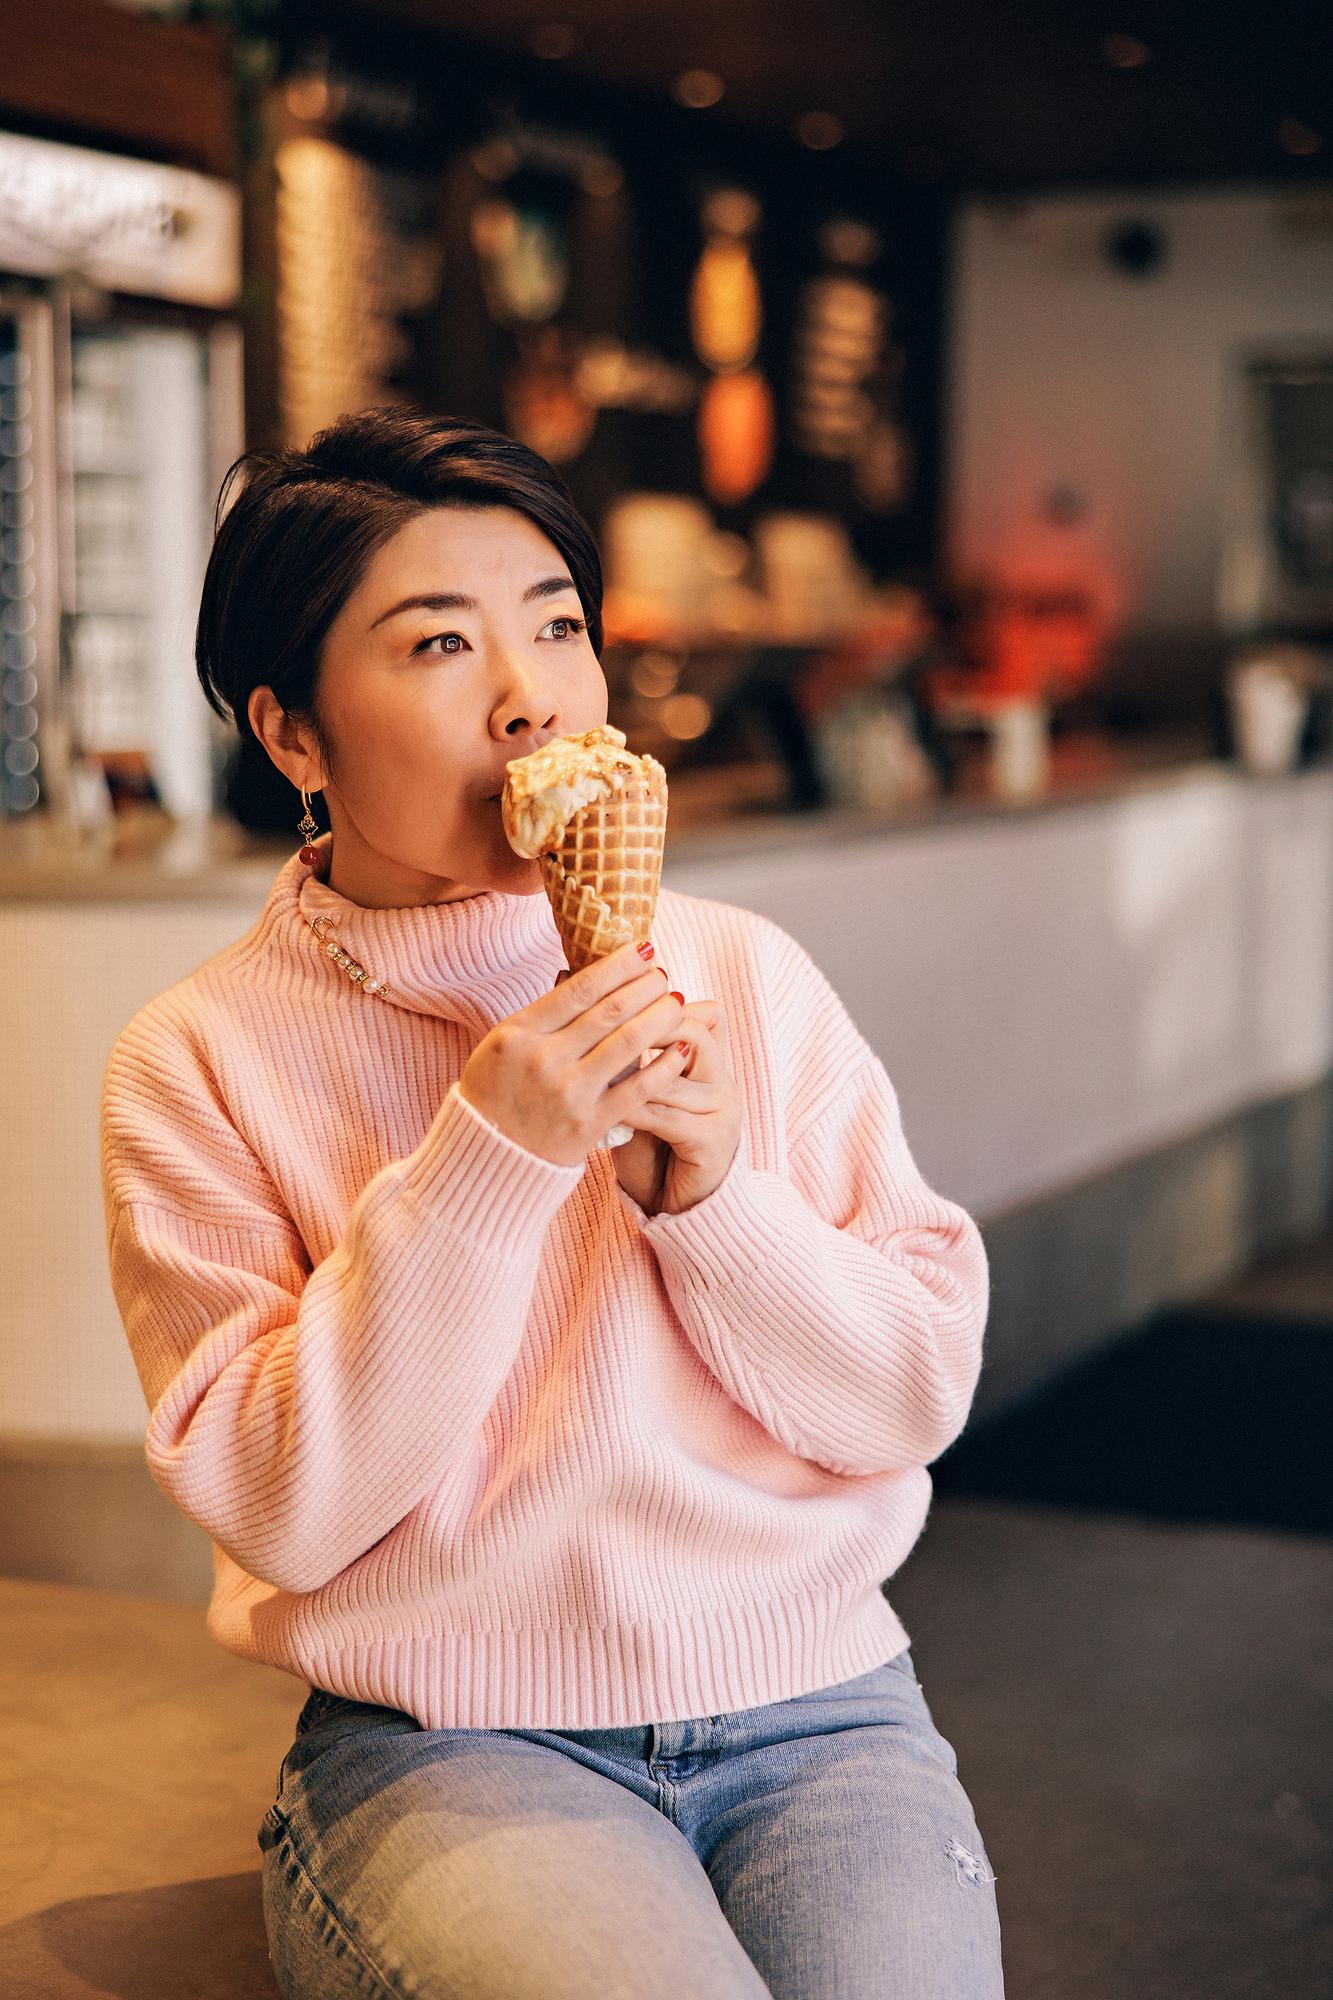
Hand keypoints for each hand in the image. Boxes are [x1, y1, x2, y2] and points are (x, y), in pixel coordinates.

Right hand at [458, 941, 690, 1166]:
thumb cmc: (495, 1093)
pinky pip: (638, 1088)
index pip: (580, 987)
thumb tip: (585, 973)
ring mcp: (568, 1093)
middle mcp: (543, 1058)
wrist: (484, 1155)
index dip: (620, 965)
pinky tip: (681, 1049)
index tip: (645, 951)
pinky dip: (665, 1065)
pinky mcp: (588, 1125)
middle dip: (646, 987)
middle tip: (664, 976)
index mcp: (519, 1032)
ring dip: (661, 1017)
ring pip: (629, 1043)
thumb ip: (542, 1015)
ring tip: (676, 1004)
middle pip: (610, 1011)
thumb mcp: (501, 1044)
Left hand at [611, 991, 741, 1216]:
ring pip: (678, 1071)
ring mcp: (722, 1111)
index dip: (665, 1003)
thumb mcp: (637, 1092)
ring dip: (634, 1068)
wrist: (676, 1204)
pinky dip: (635, 1109)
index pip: (707, 1013)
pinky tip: (607, 1110)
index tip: (617, 999)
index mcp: (710, 1064)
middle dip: (649, 1026)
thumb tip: (584, 1005)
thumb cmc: (650, 1144)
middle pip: (695, 1031)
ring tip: (595, 1067)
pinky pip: (670, 1116)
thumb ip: (624, 1055)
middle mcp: (722, 1080)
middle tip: (605, 1028)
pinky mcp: (713, 1142)